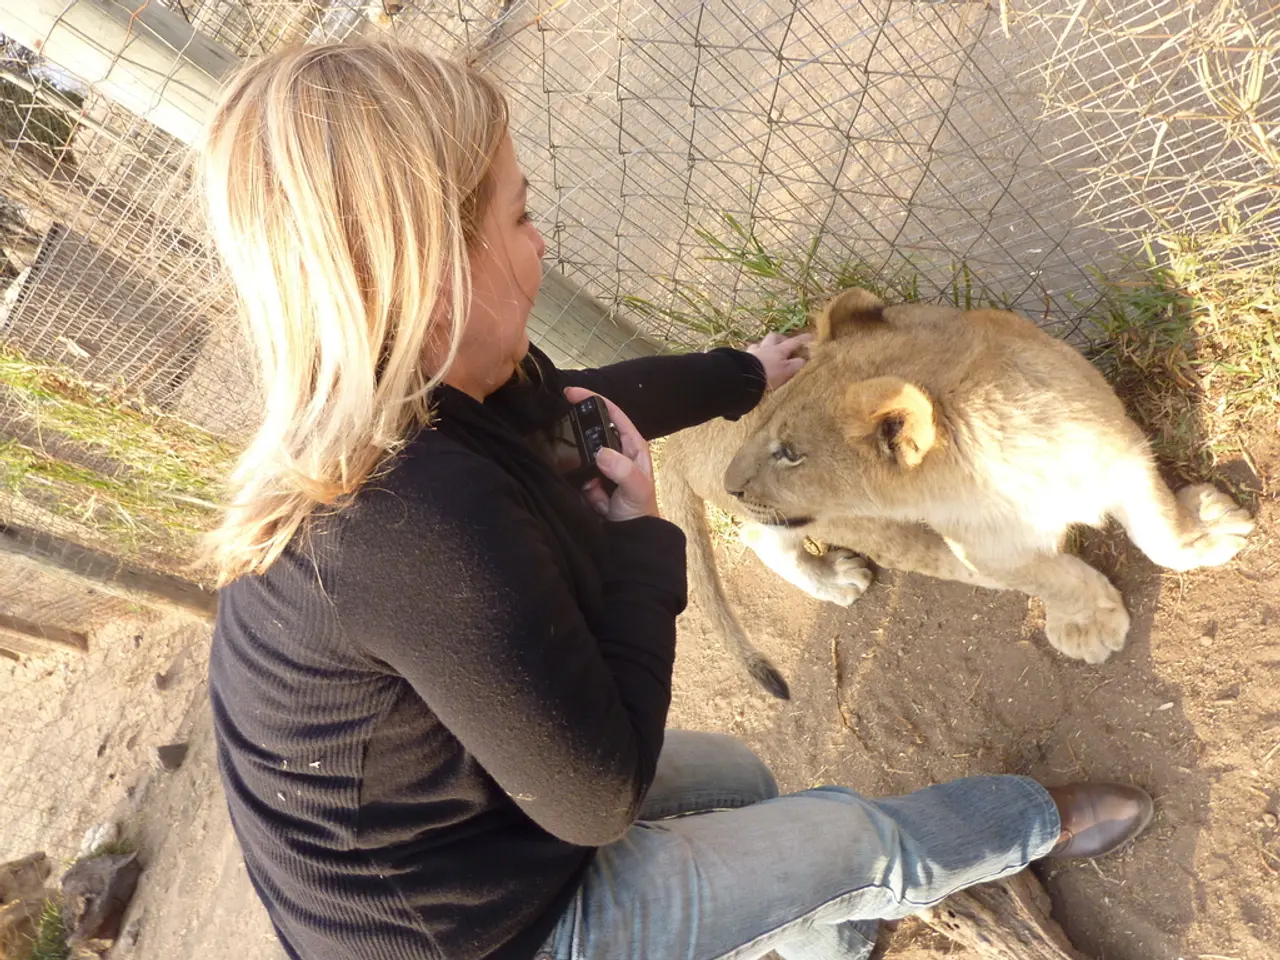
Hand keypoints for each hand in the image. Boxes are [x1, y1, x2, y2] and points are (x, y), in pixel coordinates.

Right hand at [563, 387, 658, 521]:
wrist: (629, 542)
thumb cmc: (640, 512)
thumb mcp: (637, 489)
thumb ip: (623, 470)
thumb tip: (601, 452)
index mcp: (630, 445)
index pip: (611, 413)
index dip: (592, 399)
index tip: (570, 393)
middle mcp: (614, 453)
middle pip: (591, 432)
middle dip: (578, 434)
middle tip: (564, 434)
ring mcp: (599, 468)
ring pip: (579, 454)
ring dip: (579, 467)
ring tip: (588, 481)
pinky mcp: (586, 483)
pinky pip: (573, 475)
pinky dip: (577, 484)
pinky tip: (589, 496)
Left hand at [746, 331, 812, 389]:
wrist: (745, 378)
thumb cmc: (769, 374)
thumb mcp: (787, 371)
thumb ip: (797, 364)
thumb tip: (804, 359)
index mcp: (779, 350)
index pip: (794, 342)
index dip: (803, 339)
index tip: (811, 337)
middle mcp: (765, 348)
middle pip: (774, 337)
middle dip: (781, 338)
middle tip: (785, 343)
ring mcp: (753, 353)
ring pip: (759, 344)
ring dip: (764, 346)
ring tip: (768, 352)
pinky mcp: (742, 360)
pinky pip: (749, 354)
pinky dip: (753, 355)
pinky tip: (754, 361)